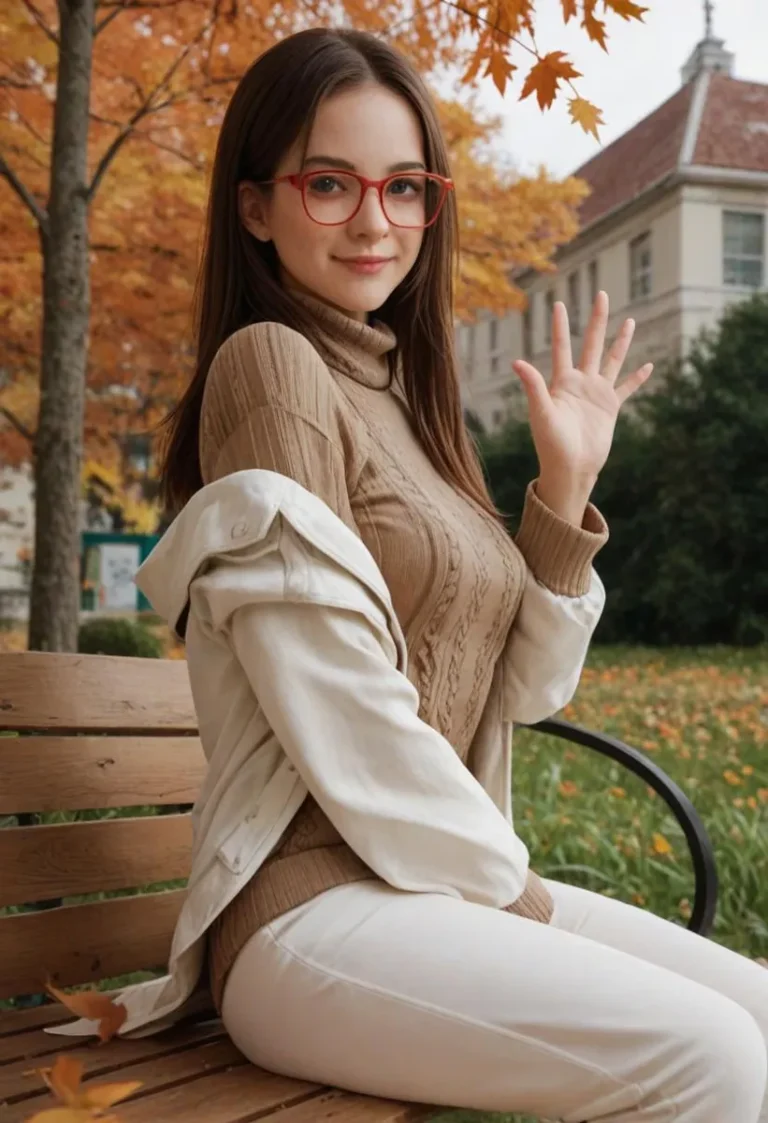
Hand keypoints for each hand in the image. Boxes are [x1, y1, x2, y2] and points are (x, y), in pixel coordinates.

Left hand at [512, 290, 652, 521]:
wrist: (570, 468)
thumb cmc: (551, 444)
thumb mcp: (541, 413)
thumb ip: (533, 386)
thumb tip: (517, 362)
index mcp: (562, 382)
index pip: (562, 346)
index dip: (560, 326)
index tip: (559, 304)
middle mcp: (580, 383)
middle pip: (591, 344)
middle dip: (597, 320)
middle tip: (602, 294)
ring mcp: (597, 394)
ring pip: (611, 361)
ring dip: (620, 342)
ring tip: (630, 321)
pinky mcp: (610, 408)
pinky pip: (626, 389)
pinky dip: (637, 378)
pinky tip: (648, 366)